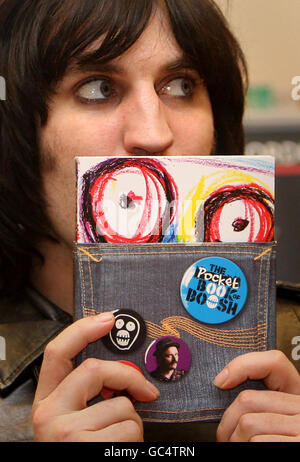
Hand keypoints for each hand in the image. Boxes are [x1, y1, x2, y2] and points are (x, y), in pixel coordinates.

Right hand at [32, 312, 159, 441]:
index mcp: (46, 404)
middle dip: (128, 377)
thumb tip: (123, 377)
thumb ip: (89, 397)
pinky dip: (136, 442)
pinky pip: (130, 430)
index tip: (108, 318)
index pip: (57, 353)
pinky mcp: (86, 447)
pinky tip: (120, 453)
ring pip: (121, 407)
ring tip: (119, 444)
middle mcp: (49, 415)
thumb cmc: (84, 452)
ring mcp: (66, 433)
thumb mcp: (76, 423)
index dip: (82, 330)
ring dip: (133, 425)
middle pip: (94, 370)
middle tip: (147, 392)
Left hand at [214, 350, 299, 441]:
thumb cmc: (281, 438)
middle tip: (224, 439)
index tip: (220, 381)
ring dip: (234, 441)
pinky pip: (257, 441)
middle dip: (228, 423)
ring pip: (248, 423)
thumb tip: (224, 382)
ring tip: (237, 447)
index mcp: (299, 397)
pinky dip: (245, 449)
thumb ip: (264, 405)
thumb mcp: (277, 421)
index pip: (274, 362)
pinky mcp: (298, 443)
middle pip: (249, 399)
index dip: (243, 366)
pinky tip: (250, 451)